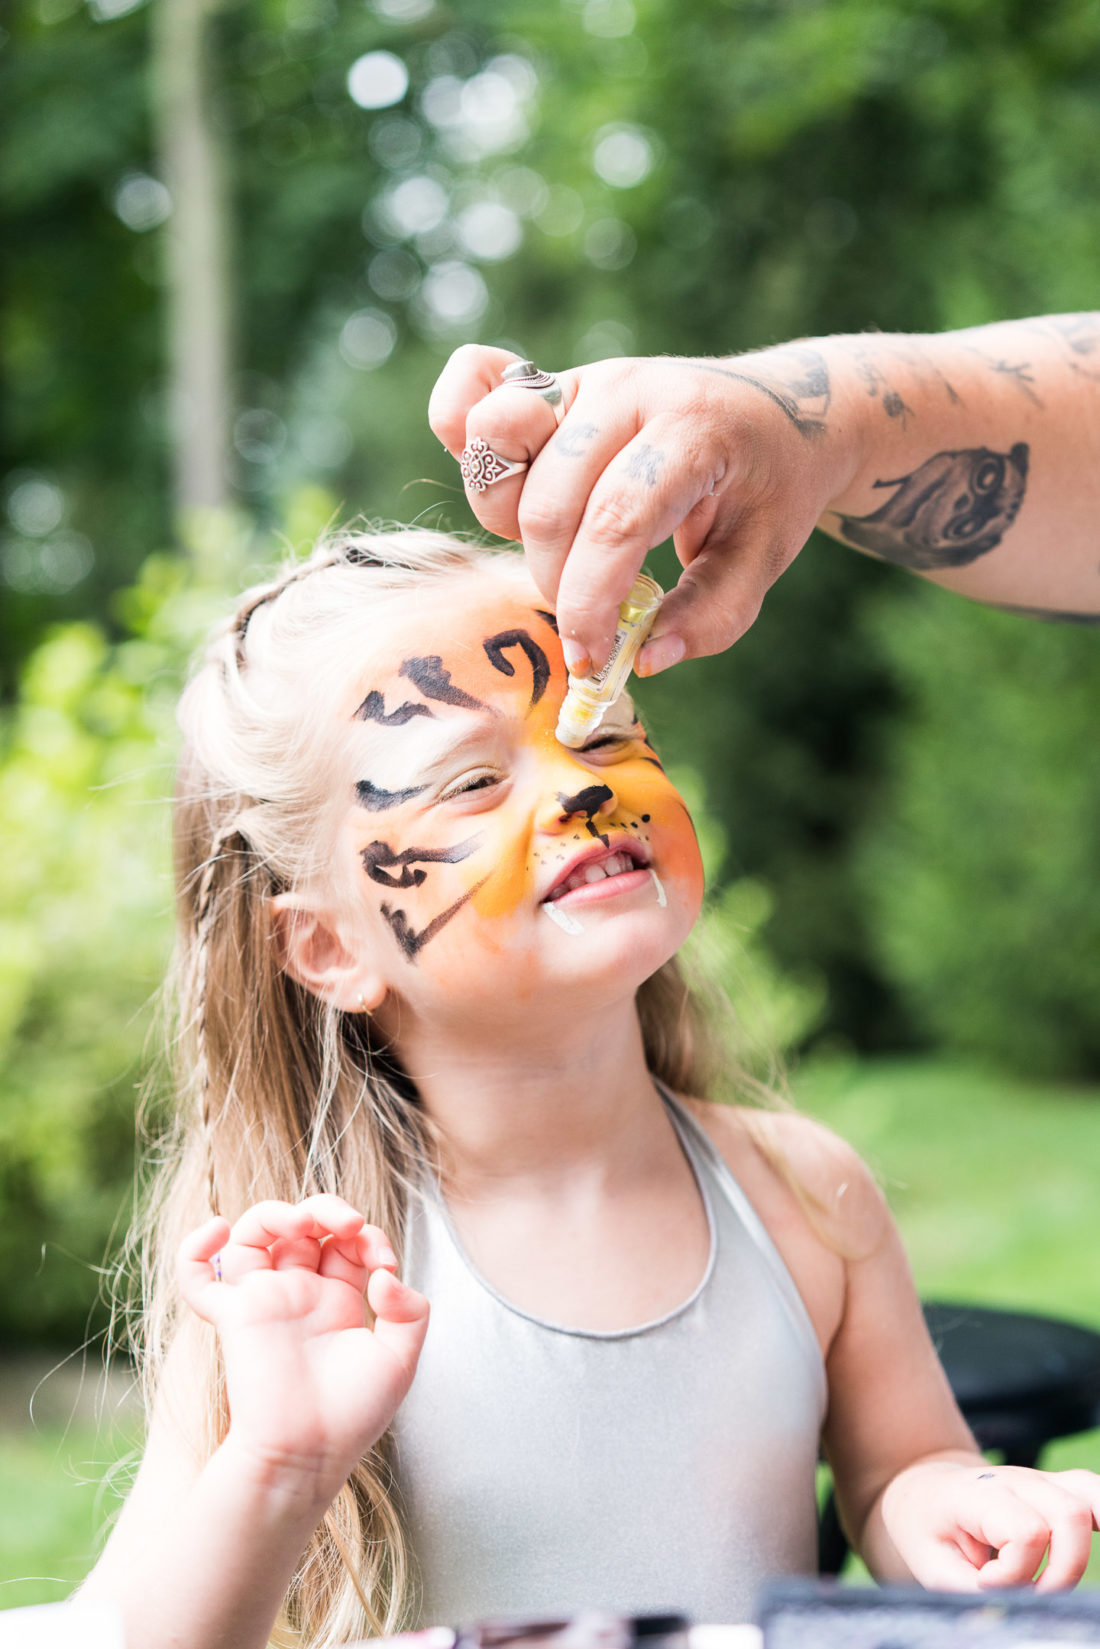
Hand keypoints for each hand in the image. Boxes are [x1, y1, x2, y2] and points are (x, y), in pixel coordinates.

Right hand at [178, 1194, 428, 1498]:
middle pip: (301, 1226)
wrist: (308, 1457)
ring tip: (302, 1223)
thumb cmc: (352, 1417)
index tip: (383, 1263)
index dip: (368, 1235)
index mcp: (338, 1299)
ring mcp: (263, 1301)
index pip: (347, 1241)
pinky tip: (218, 1227)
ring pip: (252, 1235)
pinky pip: (197, 1276)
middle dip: (327, 1208)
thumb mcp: (400, 1359)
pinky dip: (195, 1248)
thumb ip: (409, 1310)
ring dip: (275, 1213)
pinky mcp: (233, 1317)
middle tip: (349, 1224)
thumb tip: (383, 1276)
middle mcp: (299, 1294)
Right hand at [429, 343, 862, 674]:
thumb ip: (711, 616)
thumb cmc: (770, 490)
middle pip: (549, 502)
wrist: (787, 410)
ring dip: (511, 519)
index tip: (592, 660)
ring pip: (497, 449)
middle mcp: (628, 391)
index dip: (590, 602)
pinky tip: (503, 476)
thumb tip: (641, 660)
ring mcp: (584, 380)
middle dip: (558, 582)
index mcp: (693, 428)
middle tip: (592, 614)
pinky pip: (471, 387)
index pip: (616, 521)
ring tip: (564, 542)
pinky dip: (459, 426)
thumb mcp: (765, 558)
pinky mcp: (552, 383)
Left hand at [882, 1460, 1099, 1590]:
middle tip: (1030, 1591)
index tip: (986, 1582)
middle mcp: (1014, 1478)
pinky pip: (1096, 1494)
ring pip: (1091, 1498)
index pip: (1025, 1531)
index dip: (1014, 1572)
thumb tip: (1008, 1613)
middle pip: (1069, 1514)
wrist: (924, 1493)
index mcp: (977, 1493)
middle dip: (1061, 1570)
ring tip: (1053, 1580)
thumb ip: (971, 1592)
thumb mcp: (932, 1567)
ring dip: (1080, 1554)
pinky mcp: (1057, 1488)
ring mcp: (1039, 1479)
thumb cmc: (928, 1530)